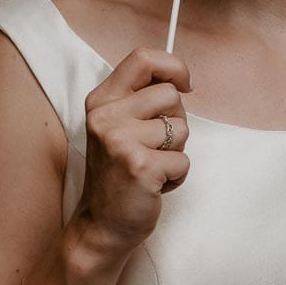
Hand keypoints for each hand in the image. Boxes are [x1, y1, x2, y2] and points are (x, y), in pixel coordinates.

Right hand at [71, 47, 191, 253]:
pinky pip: (184, 161)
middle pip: (170, 95)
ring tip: (151, 166)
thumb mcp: (117, 127)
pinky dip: (177, 176)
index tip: (185, 84)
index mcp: (101, 100)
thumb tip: (181, 79)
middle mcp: (106, 116)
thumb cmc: (117, 174)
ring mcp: (121, 141)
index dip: (173, 66)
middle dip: (175, 122)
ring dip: (176, 152)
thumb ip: (140, 99)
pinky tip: (154, 184)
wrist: (100, 225)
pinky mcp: (140, 166)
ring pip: (181, 128)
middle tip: (153, 147)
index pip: (142, 58)